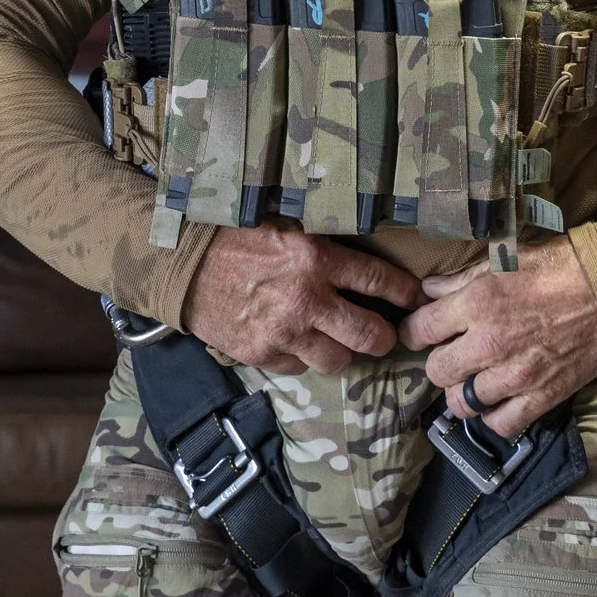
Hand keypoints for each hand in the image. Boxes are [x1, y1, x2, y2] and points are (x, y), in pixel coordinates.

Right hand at [180, 229, 425, 376]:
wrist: (182, 263)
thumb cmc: (234, 237)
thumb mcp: (286, 228)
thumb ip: (323, 249)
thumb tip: (361, 266)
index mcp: (316, 258)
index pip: (379, 280)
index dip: (404, 293)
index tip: (415, 298)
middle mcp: (307, 299)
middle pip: (370, 334)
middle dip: (385, 337)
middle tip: (385, 334)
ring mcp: (284, 332)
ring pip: (338, 360)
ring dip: (343, 352)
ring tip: (339, 342)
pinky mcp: (262, 354)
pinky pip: (299, 368)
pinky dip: (303, 359)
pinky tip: (298, 343)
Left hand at [399, 239, 596, 437]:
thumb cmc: (561, 266)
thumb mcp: (506, 257)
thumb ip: (462, 279)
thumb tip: (428, 290)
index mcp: (477, 302)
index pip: (419, 330)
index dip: (414, 332)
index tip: (421, 333)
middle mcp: (490, 343)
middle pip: (436, 371)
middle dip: (440, 363)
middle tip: (453, 355)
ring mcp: (516, 375)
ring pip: (463, 403)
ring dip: (464, 393)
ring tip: (474, 381)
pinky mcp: (542, 396)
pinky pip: (501, 423)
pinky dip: (495, 416)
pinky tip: (499, 401)